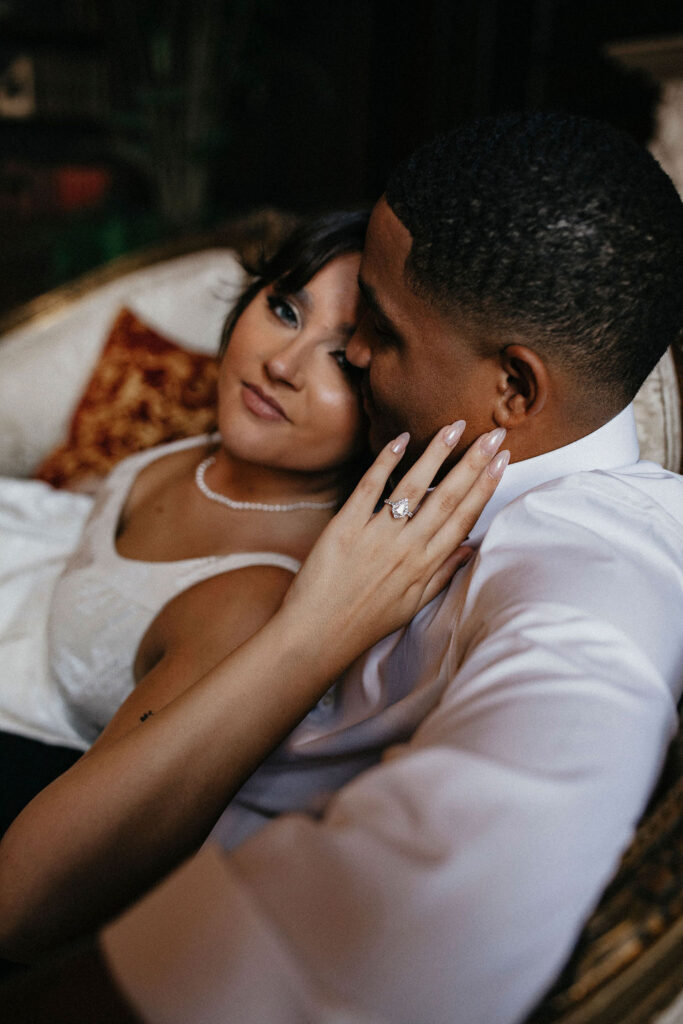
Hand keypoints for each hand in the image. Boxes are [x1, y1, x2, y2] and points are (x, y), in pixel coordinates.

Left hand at [282, 421, 508, 674]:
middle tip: (495, 433)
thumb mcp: (412, 605)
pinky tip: (402, 439)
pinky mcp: (345, 528)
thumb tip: (470, 549)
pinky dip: (386, 462)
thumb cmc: (364, 623)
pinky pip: (369, 488)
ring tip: (455, 427)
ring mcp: (376, 535)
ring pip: (413, 486)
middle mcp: (406, 547)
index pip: (463, 518)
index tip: (502, 460)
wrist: (317, 635)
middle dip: (474, 462)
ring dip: (437, 454)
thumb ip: (442, 574)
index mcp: (425, 565)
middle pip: (447, 497)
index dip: (486, 486)